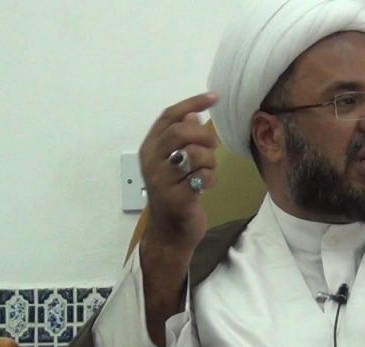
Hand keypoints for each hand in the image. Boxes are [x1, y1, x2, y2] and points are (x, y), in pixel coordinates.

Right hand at [138, 92, 219, 252]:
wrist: (170, 232)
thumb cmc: (175, 192)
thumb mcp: (173, 163)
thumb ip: (181, 139)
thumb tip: (194, 116)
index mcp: (149, 149)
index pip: (168, 116)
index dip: (192, 103)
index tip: (215, 97)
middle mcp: (151, 162)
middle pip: (180, 132)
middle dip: (204, 136)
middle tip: (213, 146)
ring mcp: (162, 181)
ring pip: (194, 155)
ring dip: (210, 161)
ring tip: (208, 171)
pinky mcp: (177, 198)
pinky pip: (202, 177)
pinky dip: (211, 179)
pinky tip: (206, 186)